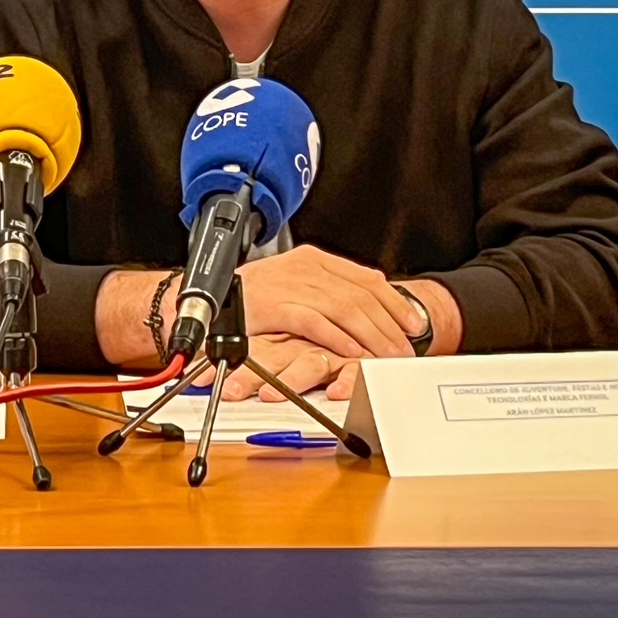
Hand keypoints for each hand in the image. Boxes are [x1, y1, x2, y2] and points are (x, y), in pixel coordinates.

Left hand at [210, 335, 360, 402]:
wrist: (358, 311)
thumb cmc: (317, 330)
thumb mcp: (277, 339)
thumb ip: (246, 358)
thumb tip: (201, 376)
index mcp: (279, 335)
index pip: (248, 348)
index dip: (227, 365)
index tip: (205, 379)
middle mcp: (301, 342)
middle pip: (273, 357)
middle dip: (251, 375)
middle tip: (232, 391)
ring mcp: (329, 349)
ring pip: (309, 364)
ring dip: (291, 380)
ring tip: (272, 395)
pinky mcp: (357, 360)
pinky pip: (352, 370)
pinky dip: (346, 381)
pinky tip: (336, 393)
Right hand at [235, 245, 424, 360]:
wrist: (205, 297)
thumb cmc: (248, 296)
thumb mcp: (292, 283)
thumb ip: (324, 291)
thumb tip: (362, 310)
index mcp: (312, 259)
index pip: (366, 278)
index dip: (394, 302)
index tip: (412, 323)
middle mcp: (305, 268)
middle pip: (361, 295)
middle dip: (389, 326)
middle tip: (404, 350)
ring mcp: (291, 285)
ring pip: (345, 309)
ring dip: (371, 336)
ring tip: (385, 357)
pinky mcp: (275, 305)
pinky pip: (316, 322)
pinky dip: (338, 338)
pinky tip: (352, 351)